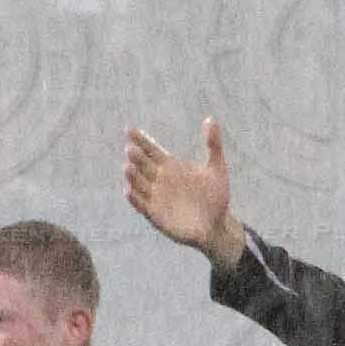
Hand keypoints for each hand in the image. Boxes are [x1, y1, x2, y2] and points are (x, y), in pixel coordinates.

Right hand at [123, 119, 241, 264]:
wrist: (216, 226)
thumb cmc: (216, 197)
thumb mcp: (217, 168)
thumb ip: (213, 145)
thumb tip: (210, 119)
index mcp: (171, 166)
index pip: (151, 150)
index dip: (141, 140)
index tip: (130, 129)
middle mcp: (160, 180)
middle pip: (143, 165)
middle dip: (137, 157)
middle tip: (131, 149)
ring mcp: (156, 197)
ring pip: (139, 184)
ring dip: (132, 177)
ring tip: (128, 167)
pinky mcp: (155, 215)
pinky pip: (142, 205)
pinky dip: (135, 199)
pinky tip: (129, 191)